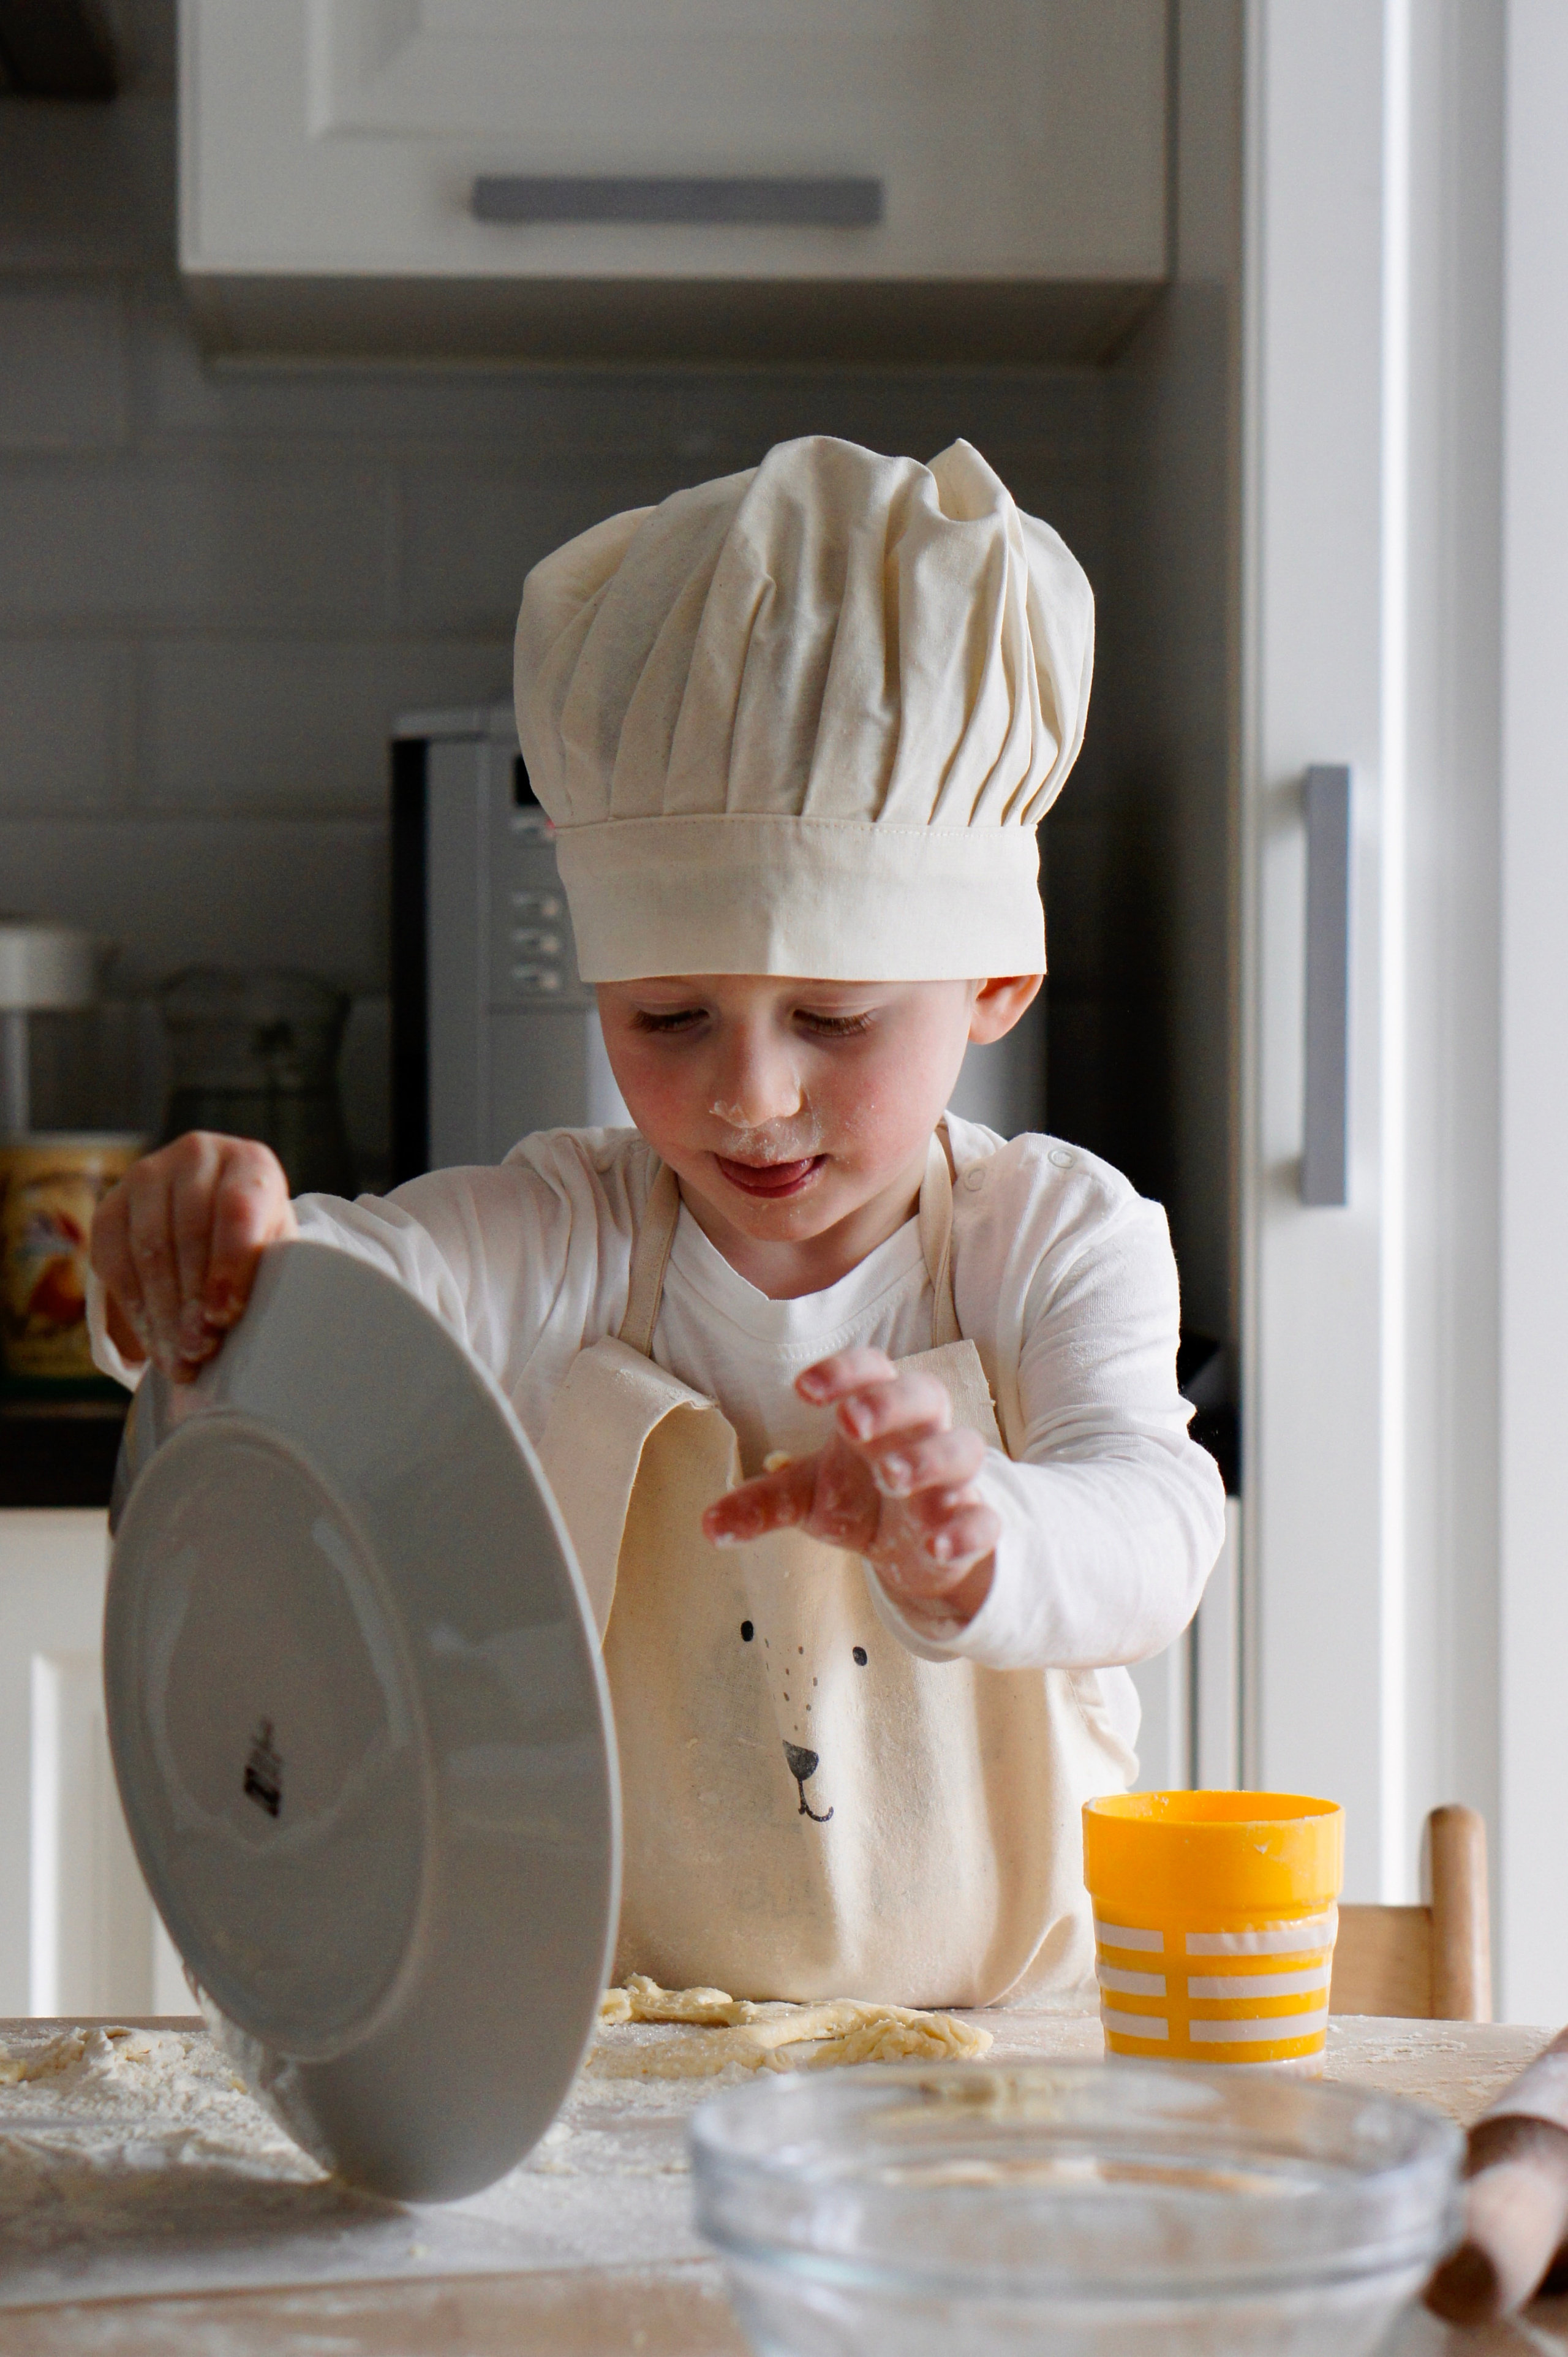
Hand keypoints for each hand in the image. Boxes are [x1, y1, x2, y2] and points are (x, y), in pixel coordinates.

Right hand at [90, 1133, 296, 1382]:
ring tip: (179, 1358)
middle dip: (193, 1302)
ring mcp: (147, 1175)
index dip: (230, 1267)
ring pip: (148, 1251)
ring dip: (163, 1314)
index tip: (225, 1317)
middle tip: (200, 1350)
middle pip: (188, 1234)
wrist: (212, 1217)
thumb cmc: (257, 1241)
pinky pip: (114, 1262)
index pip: (237, 1209)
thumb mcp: (277, 1249)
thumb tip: (267, 1335)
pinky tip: (153, 1341)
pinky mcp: (111, 1204)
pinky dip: (134, 1308)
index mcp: (250, 1163)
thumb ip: (272, 1274)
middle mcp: (197, 1156)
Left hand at [701, 1346, 998, 1625]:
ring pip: (962, 1450)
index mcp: (877, 1414)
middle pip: (924, 1395)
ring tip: (892, 1478)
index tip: (803, 1389)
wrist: (919, 1550)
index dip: (843, 1372)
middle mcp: (920, 1435)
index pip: (871, 1370)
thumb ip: (762, 1506)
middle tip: (850, 1422)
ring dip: (929, 1460)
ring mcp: (953, 1478)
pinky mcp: (975, 1523)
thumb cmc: (862, 1501)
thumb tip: (707, 1526)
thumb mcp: (807, 1499)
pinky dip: (966, 1528)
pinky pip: (985, 1518)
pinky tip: (936, 1542)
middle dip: (889, 1404)